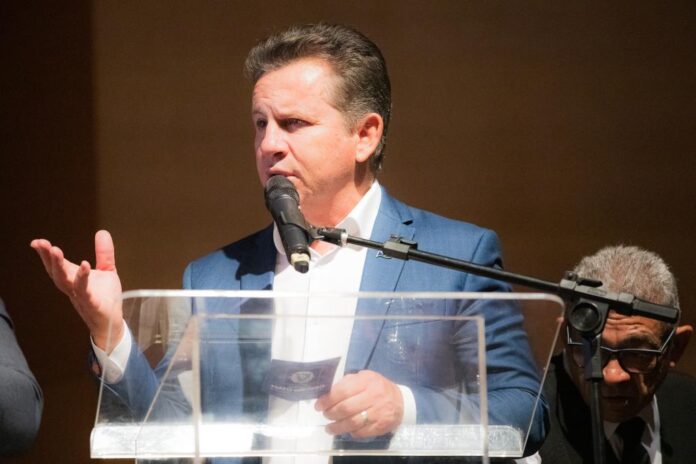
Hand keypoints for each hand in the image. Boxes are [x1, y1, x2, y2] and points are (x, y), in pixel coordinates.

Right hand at [30, 230, 122, 350]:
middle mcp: (73, 287)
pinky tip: (85, 265)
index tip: (37, 242)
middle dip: (49, 258)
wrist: (112, 321)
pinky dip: (83, 279)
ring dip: (59, 267)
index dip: (46, 254)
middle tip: (43, 244)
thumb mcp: (107, 270)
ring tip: (56, 251)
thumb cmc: (105, 298)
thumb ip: (104, 253)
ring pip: (65, 282)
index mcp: (73, 278)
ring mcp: (81, 296)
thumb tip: (102, 231)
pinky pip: (85, 291)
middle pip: (56, 272)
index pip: (57, 265)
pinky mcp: (92, 304)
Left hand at [314, 370, 403, 437]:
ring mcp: (378, 412)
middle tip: (325, 415)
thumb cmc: (377, 387)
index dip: (328, 400)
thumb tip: (327, 392)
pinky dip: (351, 432)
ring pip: (352, 423)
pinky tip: (346, 430)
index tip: (319, 405)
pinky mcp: (381, 426)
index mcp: (366, 381)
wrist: (401, 401)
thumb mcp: (364, 377)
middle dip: (331, 413)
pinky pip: (361, 432)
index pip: (343, 391)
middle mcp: (373, 396)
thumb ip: (348, 382)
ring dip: (337, 427)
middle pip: (346, 408)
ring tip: (329, 428)